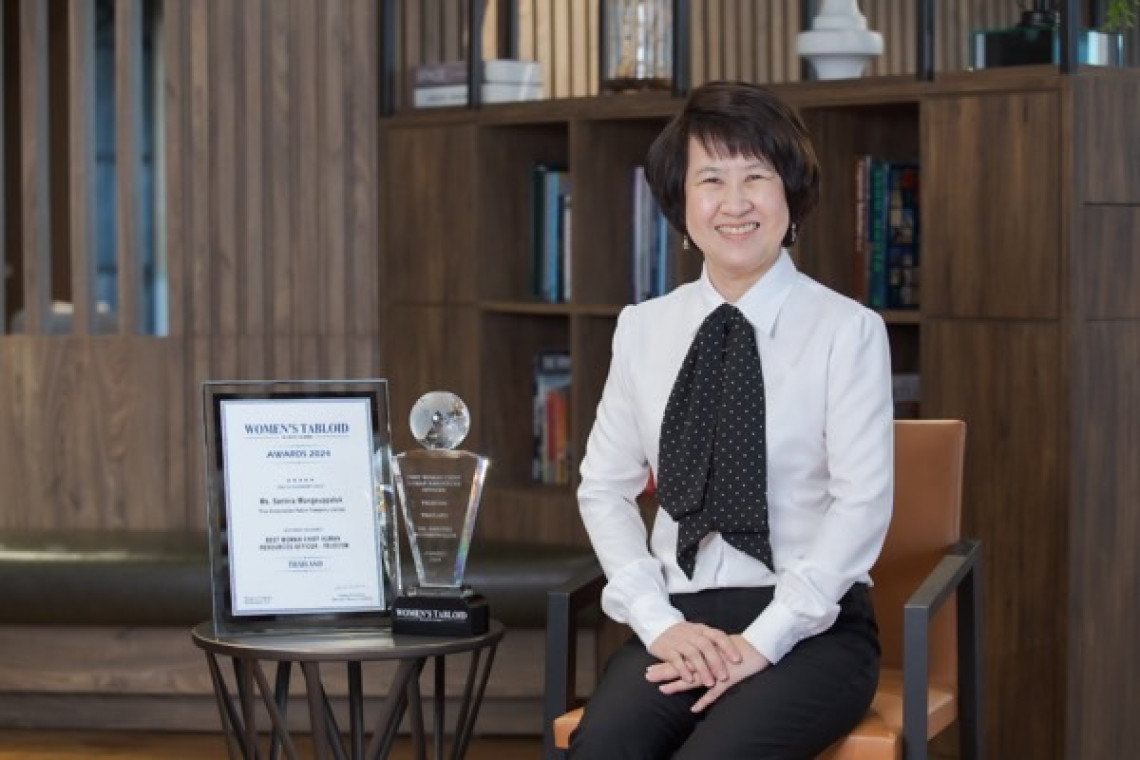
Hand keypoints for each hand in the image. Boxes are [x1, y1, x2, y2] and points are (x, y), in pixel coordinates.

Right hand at [646, 622, 742, 688]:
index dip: (728, 647)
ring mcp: (678, 640)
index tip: (738, 660)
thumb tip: (733, 653)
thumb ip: (711, 641)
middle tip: (723, 677)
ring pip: (692, 654)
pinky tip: (690, 680)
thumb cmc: (683, 635)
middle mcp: (691, 633)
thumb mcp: (697, 633)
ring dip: (702, 669)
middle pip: (706, 646)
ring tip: (709, 683)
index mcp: (701, 629)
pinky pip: (676, 659)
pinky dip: (683, 670)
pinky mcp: (666, 648)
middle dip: (716, 662)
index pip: (717, 635)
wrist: (657, 626)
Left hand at [646, 634, 769, 712]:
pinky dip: (704, 701)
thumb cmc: (739, 646)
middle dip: (664, 672)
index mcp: (703, 652)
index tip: (649, 668)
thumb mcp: (718, 647)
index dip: (665, 663)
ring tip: (663, 690)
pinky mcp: (727, 680)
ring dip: (678, 685)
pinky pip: (714, 693)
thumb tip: (692, 654)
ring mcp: (716, 671)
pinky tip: (694, 709)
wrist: (758, 647)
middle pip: (682, 667)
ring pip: (694, 679)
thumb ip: (705, 652)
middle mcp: (707, 661)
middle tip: (648, 676)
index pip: (680, 658)